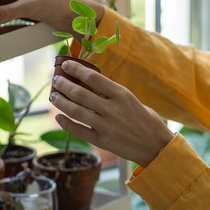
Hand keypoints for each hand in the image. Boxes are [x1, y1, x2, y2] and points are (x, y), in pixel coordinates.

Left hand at [50, 59, 175, 166]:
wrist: (155, 145)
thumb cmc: (145, 119)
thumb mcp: (131, 99)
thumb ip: (111, 93)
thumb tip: (87, 83)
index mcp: (122, 94)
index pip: (93, 78)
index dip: (76, 69)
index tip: (66, 64)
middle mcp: (112, 109)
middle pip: (80, 94)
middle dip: (64, 85)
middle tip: (56, 80)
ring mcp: (106, 126)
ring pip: (76, 111)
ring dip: (61, 102)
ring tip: (54, 96)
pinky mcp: (102, 142)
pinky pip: (79, 131)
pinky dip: (66, 124)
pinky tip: (58, 117)